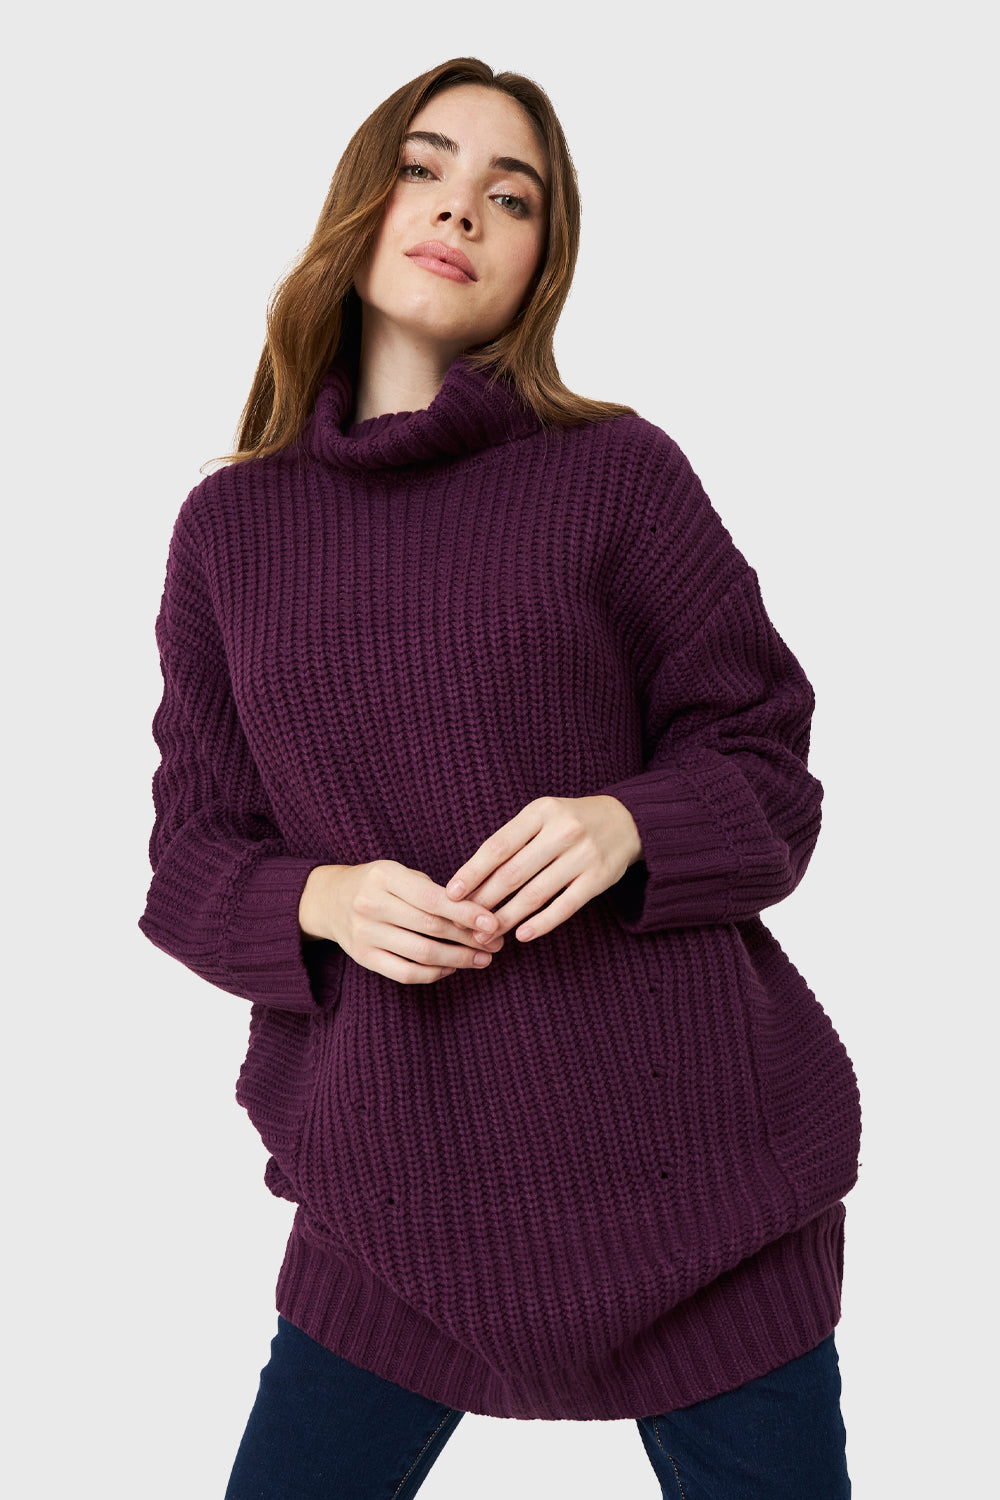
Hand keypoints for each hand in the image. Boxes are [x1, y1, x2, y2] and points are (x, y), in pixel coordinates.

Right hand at [298, 861, 503, 983]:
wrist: (330, 899)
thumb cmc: (379, 884)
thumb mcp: (401, 874)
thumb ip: (436, 892)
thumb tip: (481, 916)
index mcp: (384, 877)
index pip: (433, 899)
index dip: (467, 913)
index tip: (494, 922)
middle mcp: (371, 905)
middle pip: (431, 928)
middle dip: (469, 938)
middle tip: (497, 943)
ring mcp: (365, 934)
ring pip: (422, 954)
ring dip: (459, 959)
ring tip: (483, 959)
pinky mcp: (363, 958)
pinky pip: (406, 973)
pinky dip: (434, 973)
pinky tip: (452, 968)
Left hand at [444, 796, 642, 942]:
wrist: (626, 820)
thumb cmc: (569, 822)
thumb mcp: (541, 817)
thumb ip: (511, 840)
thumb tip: (472, 878)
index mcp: (540, 812)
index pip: (498, 846)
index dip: (472, 871)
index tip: (452, 892)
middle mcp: (562, 831)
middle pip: (513, 873)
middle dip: (485, 900)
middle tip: (464, 921)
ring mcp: (583, 855)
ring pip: (536, 894)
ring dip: (507, 918)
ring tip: (488, 933)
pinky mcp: (599, 878)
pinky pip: (565, 906)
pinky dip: (541, 923)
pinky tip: (522, 935)